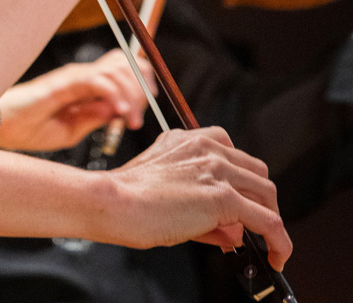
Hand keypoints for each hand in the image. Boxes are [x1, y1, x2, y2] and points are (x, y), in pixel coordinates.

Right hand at [0, 50, 156, 150]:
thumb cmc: (31, 128)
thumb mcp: (72, 130)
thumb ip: (95, 117)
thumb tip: (122, 110)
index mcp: (86, 84)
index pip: (121, 68)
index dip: (141, 81)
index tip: (146, 108)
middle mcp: (82, 75)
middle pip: (125, 64)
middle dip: (141, 89)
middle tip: (137, 119)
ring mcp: (73, 76)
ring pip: (117, 69)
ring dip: (131, 92)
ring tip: (130, 119)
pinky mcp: (62, 82)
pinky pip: (97, 81)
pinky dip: (114, 94)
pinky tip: (120, 113)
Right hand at [103, 127, 291, 271]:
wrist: (115, 202)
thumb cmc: (129, 197)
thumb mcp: (167, 190)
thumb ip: (205, 208)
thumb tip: (233, 233)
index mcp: (188, 139)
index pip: (232, 154)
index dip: (240, 182)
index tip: (239, 202)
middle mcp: (206, 147)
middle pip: (255, 170)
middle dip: (258, 199)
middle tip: (252, 226)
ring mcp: (216, 169)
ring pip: (267, 192)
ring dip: (271, 218)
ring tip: (267, 245)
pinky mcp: (223, 196)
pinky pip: (268, 220)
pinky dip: (280, 241)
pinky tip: (277, 256)